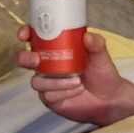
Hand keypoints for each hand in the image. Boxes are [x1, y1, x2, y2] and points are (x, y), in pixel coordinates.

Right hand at [15, 28, 133, 127]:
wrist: (109, 99)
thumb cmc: (102, 73)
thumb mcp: (101, 55)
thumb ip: (96, 44)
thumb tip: (88, 36)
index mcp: (55, 49)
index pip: (34, 38)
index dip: (25, 34)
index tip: (25, 34)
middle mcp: (47, 65)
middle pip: (24, 59)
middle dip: (25, 58)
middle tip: (37, 59)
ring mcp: (47, 82)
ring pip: (36, 81)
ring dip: (55, 81)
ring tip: (77, 81)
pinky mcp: (50, 98)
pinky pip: (47, 95)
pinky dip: (63, 91)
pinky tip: (76, 90)